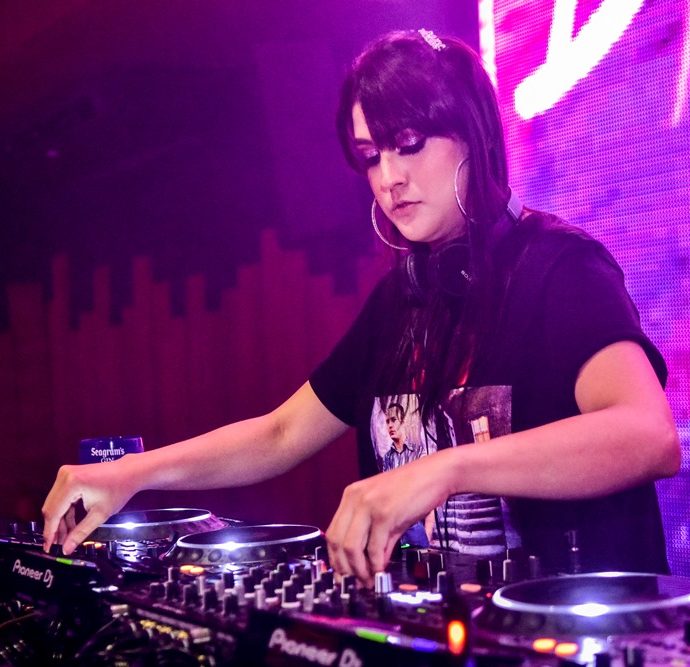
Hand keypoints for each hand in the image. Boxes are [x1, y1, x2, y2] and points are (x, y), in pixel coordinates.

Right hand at [41, 456, 138, 554]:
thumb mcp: (100, 515)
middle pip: (51, 508)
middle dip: (55, 528)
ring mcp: (65, 474)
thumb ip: (80, 533)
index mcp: (71, 483)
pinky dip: (65, 511)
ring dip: (60, 521)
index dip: (50, 532)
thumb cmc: (119, 490)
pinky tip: (70, 524)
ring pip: (55, 504)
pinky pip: (61, 498)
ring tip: (67, 536)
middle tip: (58, 544)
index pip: (53, 512)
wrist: (129, 472)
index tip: (48, 547)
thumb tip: (66, 548)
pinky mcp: (68, 475)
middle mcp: (64, 475)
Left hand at [325, 451, 452, 584]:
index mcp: (351, 496)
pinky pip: (374, 546)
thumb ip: (378, 539)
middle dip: (345, 568)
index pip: (332, 533)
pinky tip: (381, 570)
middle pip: (337, 541)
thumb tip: (373, 567)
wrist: (435, 474)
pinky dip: (376, 564)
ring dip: (359, 570)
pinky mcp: (385, 513)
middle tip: (355, 584)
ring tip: (369, 581)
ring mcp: (368, 505)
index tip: (344, 575)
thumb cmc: (413, 492)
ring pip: (351, 546)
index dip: (336, 558)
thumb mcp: (388, 513)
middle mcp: (354, 498)